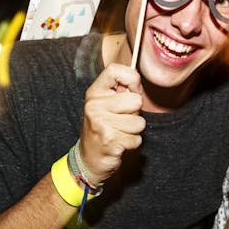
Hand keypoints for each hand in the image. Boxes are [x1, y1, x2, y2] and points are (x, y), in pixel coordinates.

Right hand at [79, 63, 145, 183]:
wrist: (89, 158)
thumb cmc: (103, 128)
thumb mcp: (106, 105)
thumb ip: (121, 91)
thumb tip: (138, 85)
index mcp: (94, 93)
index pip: (115, 70)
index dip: (132, 78)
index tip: (133, 90)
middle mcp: (94, 106)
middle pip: (136, 100)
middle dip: (135, 112)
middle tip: (122, 119)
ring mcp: (101, 123)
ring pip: (139, 122)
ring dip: (134, 130)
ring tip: (120, 132)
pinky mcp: (110, 140)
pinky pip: (137, 139)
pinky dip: (132, 143)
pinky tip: (119, 143)